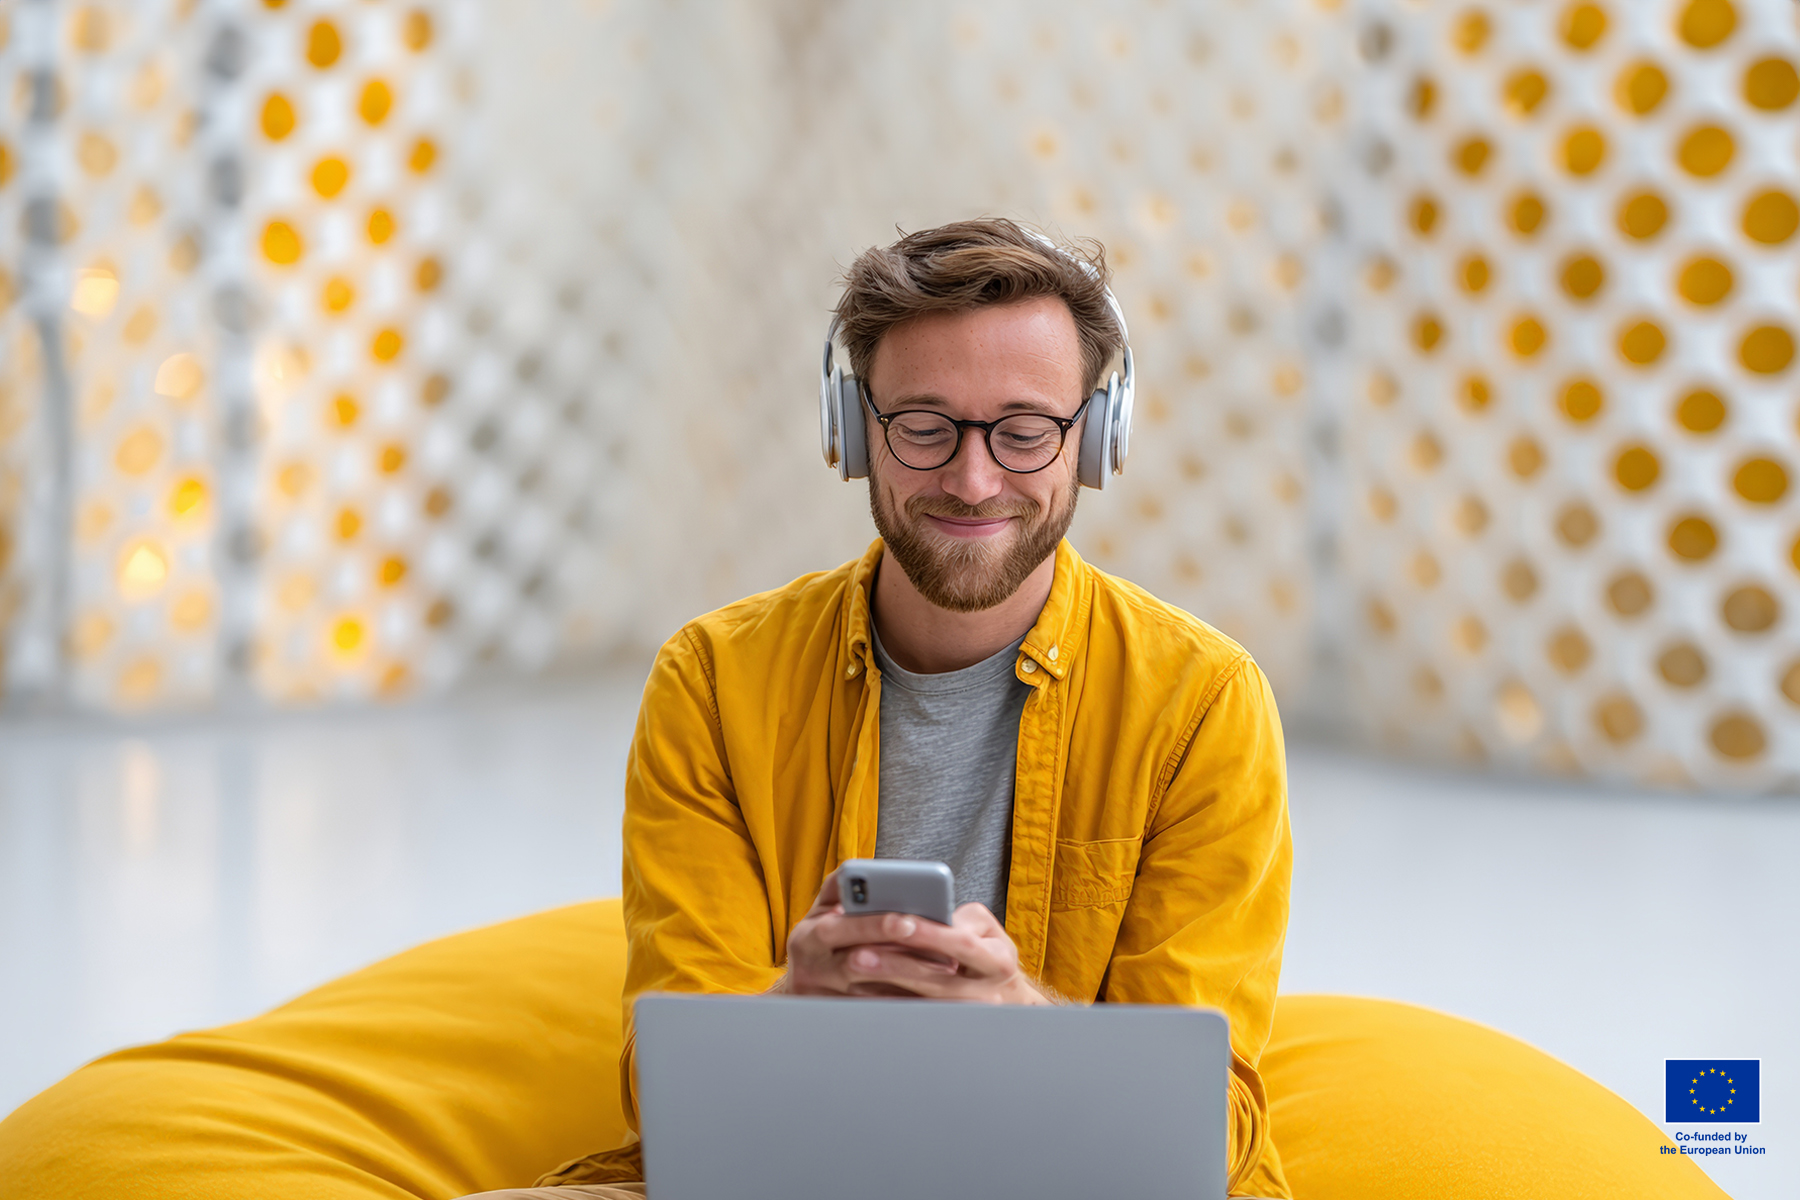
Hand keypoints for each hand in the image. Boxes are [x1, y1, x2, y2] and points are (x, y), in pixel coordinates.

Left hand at [775, 874, 1055, 1003]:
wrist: (1009, 1000)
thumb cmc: (990, 952)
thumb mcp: (986, 928)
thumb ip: (960, 917)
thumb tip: (929, 916)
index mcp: (998, 960)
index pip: (961, 943)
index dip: (928, 933)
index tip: (898, 921)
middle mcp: (986, 993)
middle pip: (935, 980)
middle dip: (894, 966)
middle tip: (857, 954)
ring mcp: (967, 1017)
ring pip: (921, 1004)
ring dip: (884, 988)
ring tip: (853, 971)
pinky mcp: (948, 1030)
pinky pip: (914, 1018)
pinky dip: (888, 1003)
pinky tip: (861, 992)